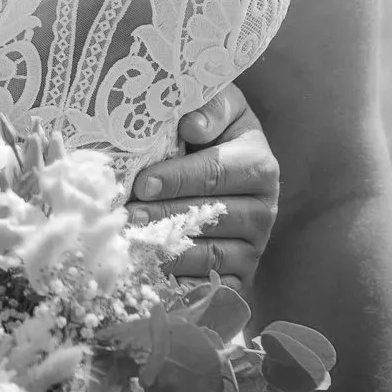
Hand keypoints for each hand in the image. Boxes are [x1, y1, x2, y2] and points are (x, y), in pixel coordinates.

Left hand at [129, 82, 280, 290]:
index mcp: (259, 164)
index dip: (178, 179)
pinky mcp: (242, 275)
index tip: (143, 183)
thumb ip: (211, 106)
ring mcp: (255, 246)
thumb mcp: (220, 107)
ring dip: (169, 251)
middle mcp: (264, 208)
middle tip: (127, 216)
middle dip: (165, 217)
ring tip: (132, 243)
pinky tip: (151, 272)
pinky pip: (212, 285)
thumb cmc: (213, 132)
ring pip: (211, 255)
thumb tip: (192, 126)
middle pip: (211, 217)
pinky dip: (181, 282)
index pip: (216, 173)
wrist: (226, 167)